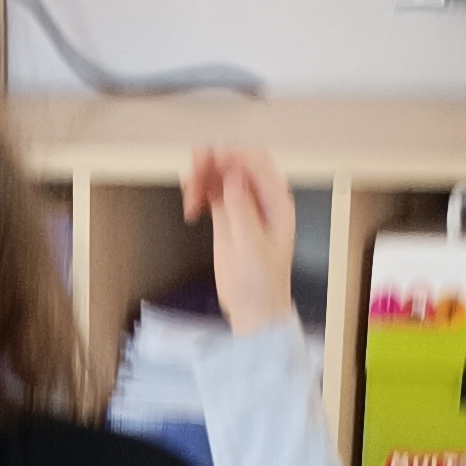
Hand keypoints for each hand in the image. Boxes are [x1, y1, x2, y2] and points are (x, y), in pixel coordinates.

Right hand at [181, 146, 296, 335]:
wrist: (254, 312)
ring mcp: (242, 206)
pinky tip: (191, 204)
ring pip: (220, 176)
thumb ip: (243, 211)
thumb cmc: (262, 285)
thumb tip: (234, 178)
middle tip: (192, 173)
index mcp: (277, 202)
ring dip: (201, 178)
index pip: (256, 163)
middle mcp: (261, 199)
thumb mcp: (253, 248)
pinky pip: (211, 193)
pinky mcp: (227, 217)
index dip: (232, 154)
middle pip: (235, 164)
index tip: (210, 158)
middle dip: (212, 163)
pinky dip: (199, 192)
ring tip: (189, 196)